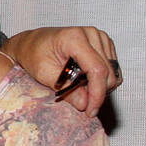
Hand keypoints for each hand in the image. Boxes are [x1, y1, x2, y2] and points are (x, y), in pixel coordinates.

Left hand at [6, 25, 121, 116]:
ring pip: (113, 72)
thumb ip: (65, 89)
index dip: (97, 93)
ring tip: (79, 87)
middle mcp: (91, 34)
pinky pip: (113, 68)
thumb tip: (85, 104)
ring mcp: (100, 37)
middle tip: (82, 102)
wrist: (32, 42)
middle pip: (108, 72)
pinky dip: (102, 79)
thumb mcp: (43, 73)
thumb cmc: (34, 54)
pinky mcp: (104, 43)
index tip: (91, 110)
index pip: (97, 69)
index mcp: (74, 38)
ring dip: (100, 86)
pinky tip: (85, 79)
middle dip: (98, 92)